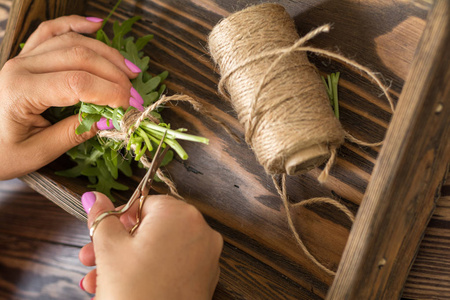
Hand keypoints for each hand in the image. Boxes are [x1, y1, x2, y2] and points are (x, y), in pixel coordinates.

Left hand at [0, 15, 141, 179]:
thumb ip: (75, 133)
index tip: (131, 106)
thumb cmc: (1, 152)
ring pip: (72, 41)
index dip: (110, 92)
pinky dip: (76, 24)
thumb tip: (111, 120)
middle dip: (114, 75)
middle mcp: (20, 66)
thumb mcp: (39, 152)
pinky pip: (52, 30)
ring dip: (106, 54)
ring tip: (130, 70)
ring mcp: (23, 57)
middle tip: (135, 95)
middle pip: (79, 57)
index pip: (77, 83)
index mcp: (20, 91)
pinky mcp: (27, 55)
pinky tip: (97, 26)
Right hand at [79, 192, 222, 299]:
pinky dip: (151, 271)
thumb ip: (102, 217)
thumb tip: (95, 197)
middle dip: (117, 244)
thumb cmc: (134, 291)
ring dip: (126, 261)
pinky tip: (123, 287)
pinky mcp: (205, 277)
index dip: (119, 219)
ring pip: (159, 249)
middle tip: (93, 257)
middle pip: (151, 229)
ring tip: (97, 280)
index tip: (103, 233)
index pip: (145, 203)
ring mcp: (206, 255)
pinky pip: (173, 266)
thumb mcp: (109, 248)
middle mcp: (200, 230)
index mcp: (180, 214)